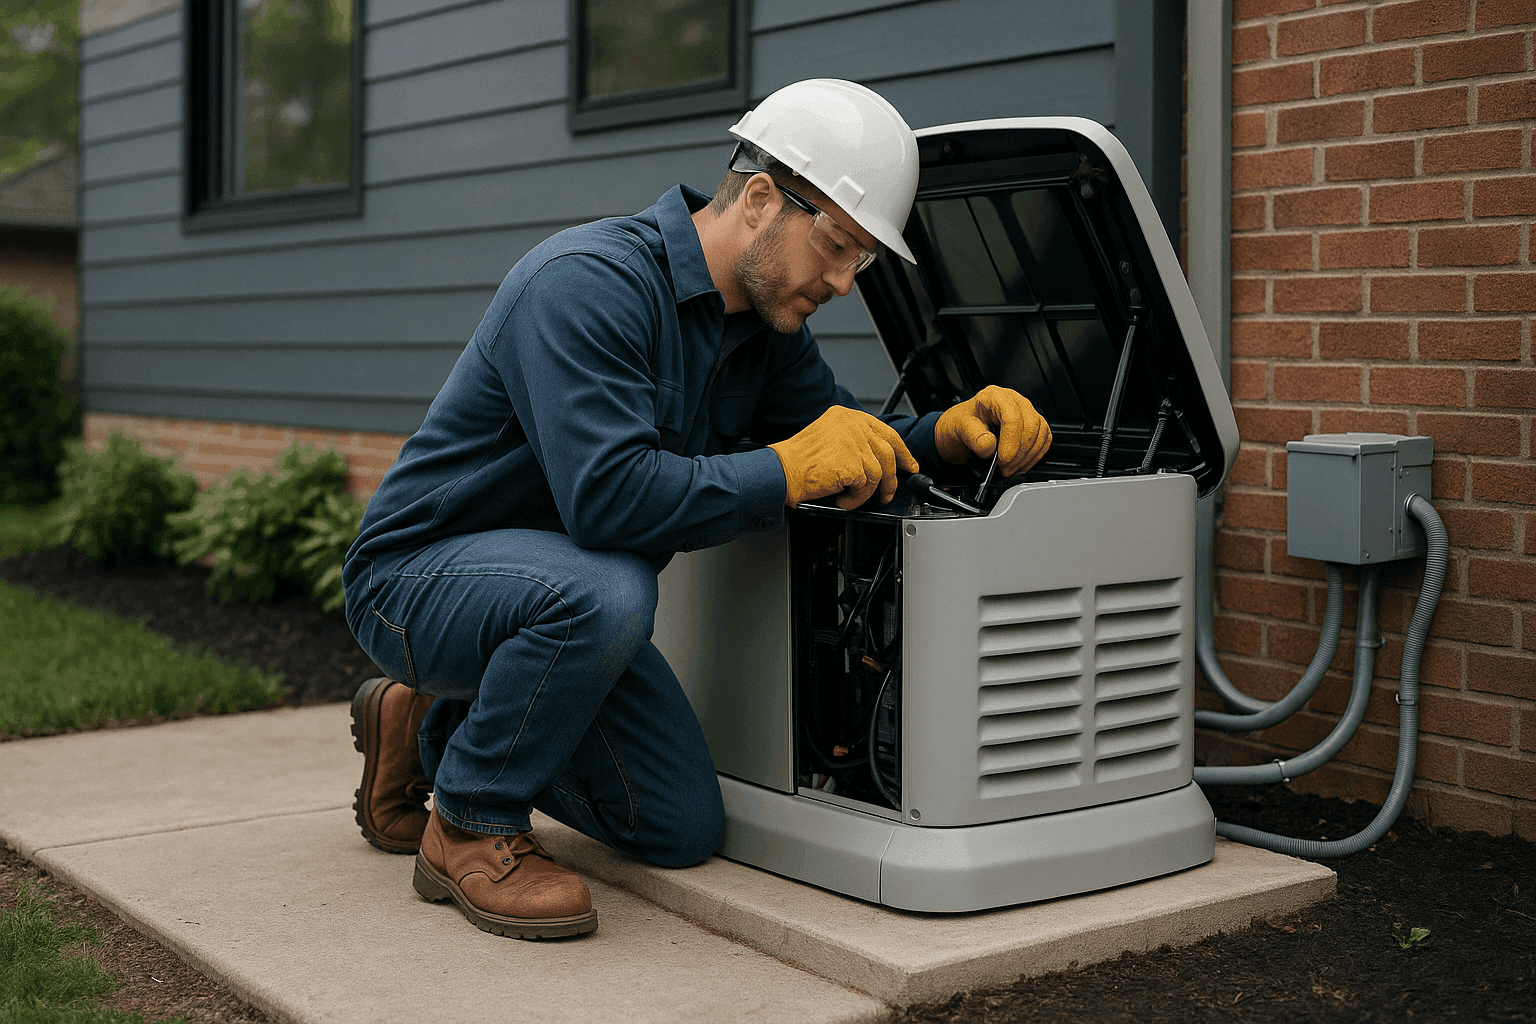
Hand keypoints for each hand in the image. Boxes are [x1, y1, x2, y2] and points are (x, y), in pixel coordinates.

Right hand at [770, 406, 919, 508]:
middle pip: (888, 451)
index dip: (901, 451)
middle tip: (889, 491)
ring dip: (868, 491)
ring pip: (879, 472)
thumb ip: (853, 439)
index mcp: (848, 416)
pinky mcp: (853, 463)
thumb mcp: (829, 436)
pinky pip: (866, 487)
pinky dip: (856, 498)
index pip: (885, 432)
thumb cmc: (800, 459)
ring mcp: (854, 443)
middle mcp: (853, 425)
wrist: (783, 470)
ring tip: (852, 496)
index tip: (908, 464)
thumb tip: (877, 457)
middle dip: (893, 476)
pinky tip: (843, 498)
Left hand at [934, 385, 1050, 476]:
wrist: (960, 430)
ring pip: (1040, 432)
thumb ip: (973, 437)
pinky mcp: (1032, 424)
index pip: (1012, 418)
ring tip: (1011, 468)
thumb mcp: (958, 428)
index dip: (1011, 443)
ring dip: (1028, 456)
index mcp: (994, 397)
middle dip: (1019, 453)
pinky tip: (1022, 464)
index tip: (1003, 460)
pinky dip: (1035, 454)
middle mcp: (1013, 400)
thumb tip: (989, 447)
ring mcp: (1025, 411)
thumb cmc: (960, 424)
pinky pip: (1044, 438)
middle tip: (1005, 468)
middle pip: (1030, 425)